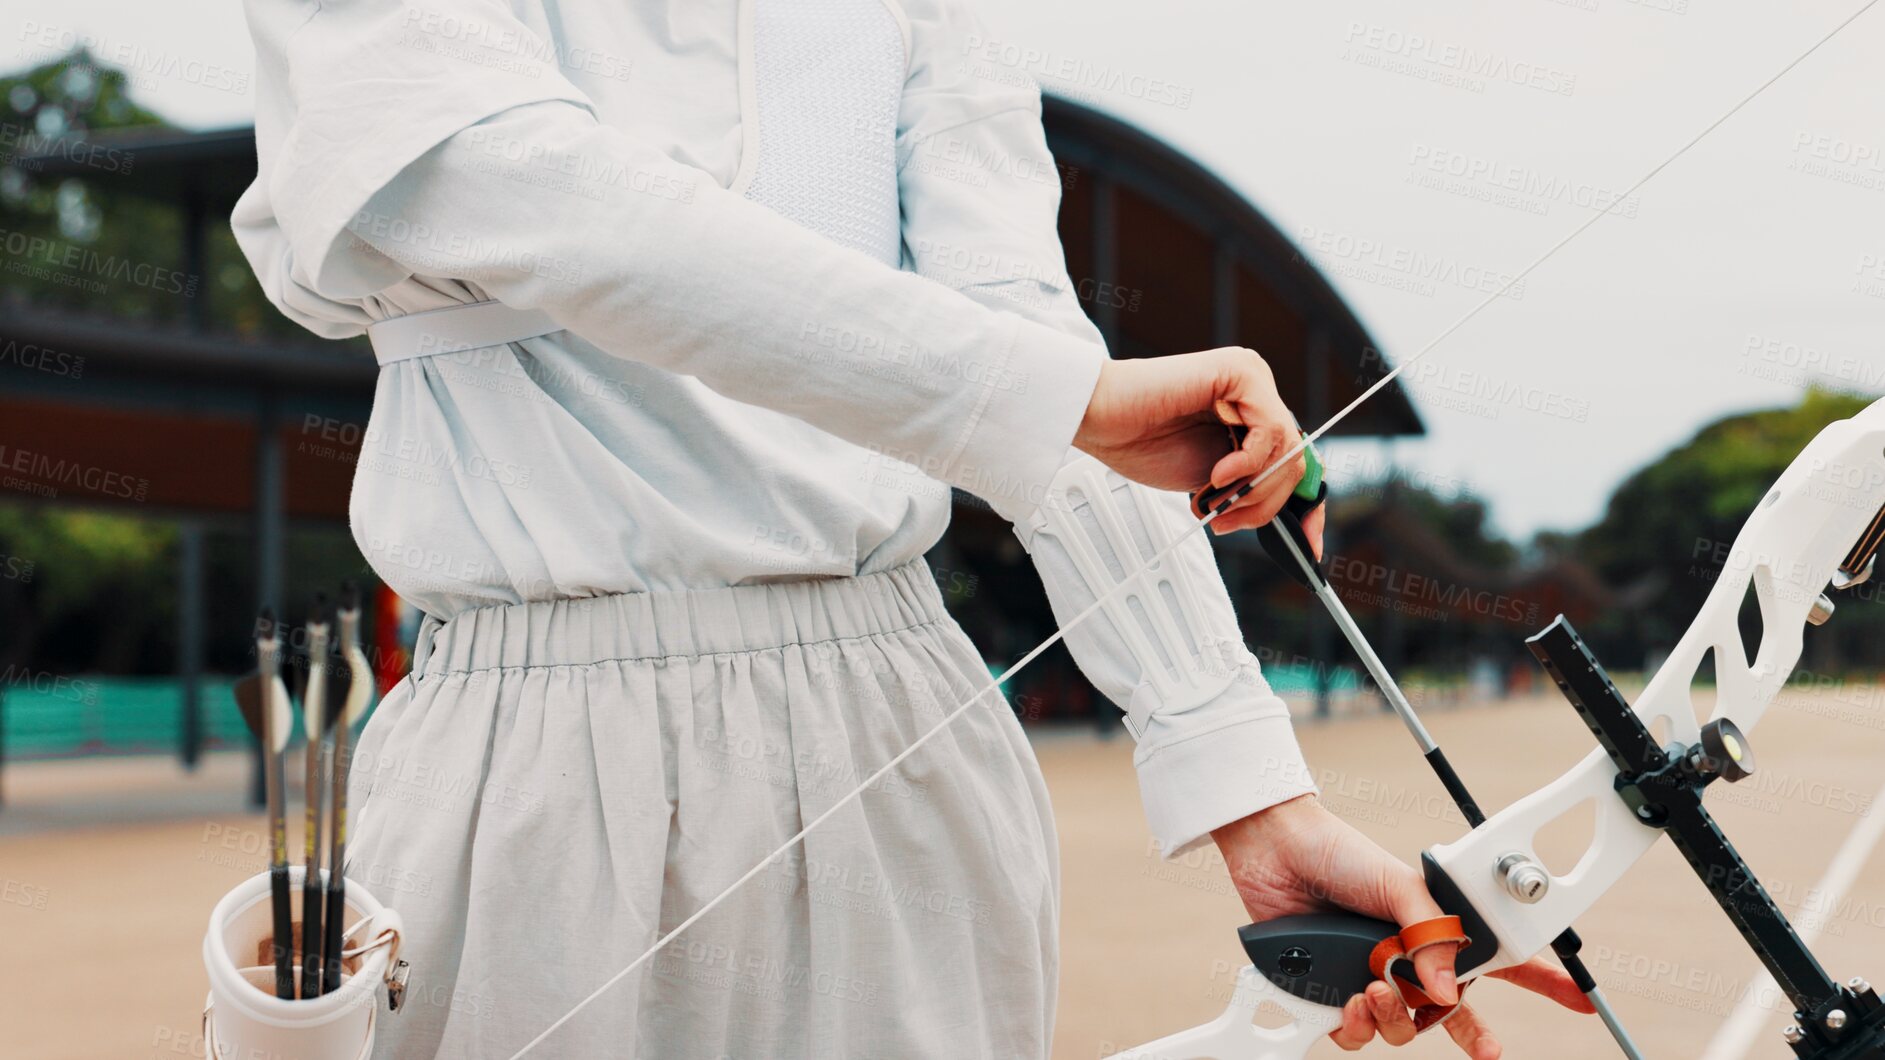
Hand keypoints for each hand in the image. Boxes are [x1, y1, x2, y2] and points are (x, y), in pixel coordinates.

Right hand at [1072, 349, 1315, 536]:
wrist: (1101, 418)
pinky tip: (1217, 474)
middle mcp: (1257, 393)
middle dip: (1267, 504)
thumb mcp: (1210, 479)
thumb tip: (1290, 517)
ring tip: (1215, 499)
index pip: (1298, 462)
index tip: (1309, 547)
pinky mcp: (1242, 372)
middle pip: (1296, 461)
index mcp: (1250, 415)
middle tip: (1228, 520)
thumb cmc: (1141, 442)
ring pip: (1288, 451)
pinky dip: (1248, 463)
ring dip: (1253, 490)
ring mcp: (1252, 379)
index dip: (1309, 507)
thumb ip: (1248, 486)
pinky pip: (1270, 430)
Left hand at [1211, 795, 1594, 1057]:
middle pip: (1451, 1012)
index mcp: (1436, 927)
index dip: (1541, 982)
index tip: (1578, 1001)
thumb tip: (1445, 992)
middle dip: (1472, 1034)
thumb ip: (1429, 937)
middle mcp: (1407, 957)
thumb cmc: (1340, 853)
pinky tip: (1348, 1001)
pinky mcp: (1330, 990)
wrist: (1276, 850)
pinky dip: (1354, 1025)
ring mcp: (1369, 975)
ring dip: (1394, 1019)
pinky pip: (1354, 1033)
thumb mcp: (1400, 885)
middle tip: (1488, 1049)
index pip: (1500, 961)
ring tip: (1373, 991)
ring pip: (1401, 1028)